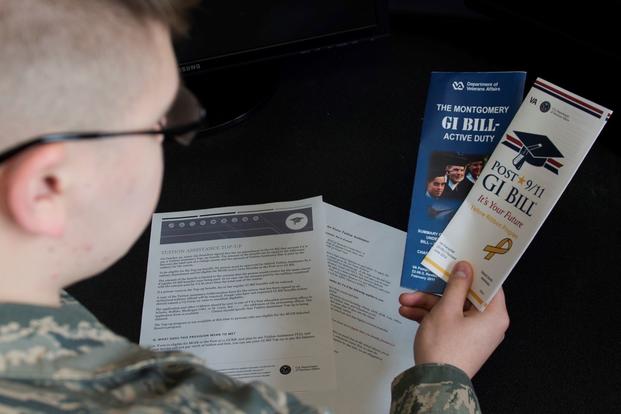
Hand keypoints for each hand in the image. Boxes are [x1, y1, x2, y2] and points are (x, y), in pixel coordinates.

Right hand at [399, 261, 508, 377]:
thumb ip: (456, 285)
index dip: (475, 271)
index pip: (490, 285)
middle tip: (423, 281)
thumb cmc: (445, 348)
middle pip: (464, 297)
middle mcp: (487, 324)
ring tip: (405, 301)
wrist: (434, 383)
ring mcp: (473, 334)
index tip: (462, 260)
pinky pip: (446, 322)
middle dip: (437, 291)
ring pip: (450, 309)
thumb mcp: (446, 309)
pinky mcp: (459, 341)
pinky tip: (408, 313)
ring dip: (426, 304)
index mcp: (493, 315)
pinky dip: (429, 317)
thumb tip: (465, 268)